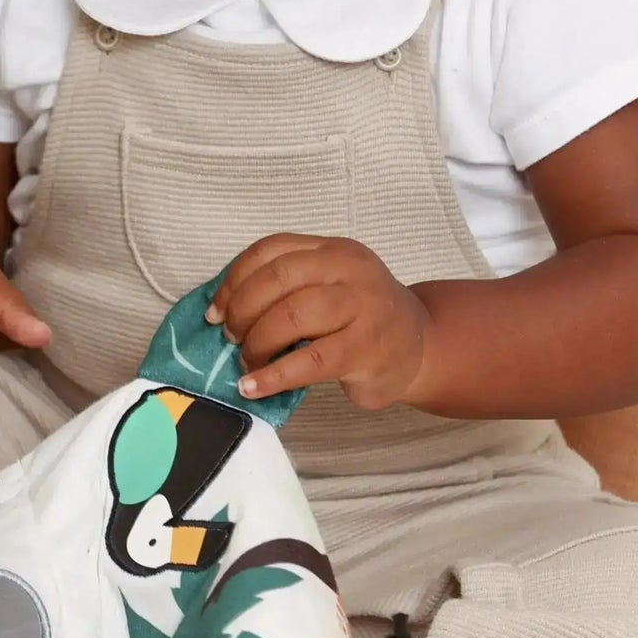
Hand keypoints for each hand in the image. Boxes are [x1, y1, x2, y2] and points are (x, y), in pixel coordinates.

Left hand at [211, 235, 431, 411]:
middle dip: (242, 310)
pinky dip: (273, 375)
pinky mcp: (367, 348)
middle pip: (278, 277)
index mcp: (332, 250)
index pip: (271, 250)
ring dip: (257, 341)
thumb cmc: (361, 320)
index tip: (216, 310)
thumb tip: (223, 311)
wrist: (421, 346)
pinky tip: (253, 387)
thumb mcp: (329, 287)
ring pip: (293, 314)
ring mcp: (362, 307)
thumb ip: (288, 288)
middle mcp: (349, 269)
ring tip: (246, 363)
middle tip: (231, 338)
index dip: (234, 280)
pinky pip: (310, 361)